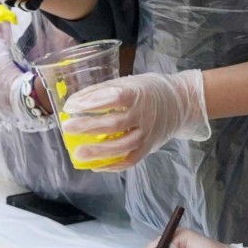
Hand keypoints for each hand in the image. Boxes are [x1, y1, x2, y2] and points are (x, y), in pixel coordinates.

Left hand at [57, 70, 209, 170]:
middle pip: (115, 124)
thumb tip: (74, 102)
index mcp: (139, 94)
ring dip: (98, 151)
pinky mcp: (149, 148)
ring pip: (122, 147)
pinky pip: (130, 160)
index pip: (113, 98)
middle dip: (88, 126)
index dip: (91, 103)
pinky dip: (112, 165)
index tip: (71, 106)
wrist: (180, 103)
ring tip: (78, 153)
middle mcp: (145, 115)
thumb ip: (102, 91)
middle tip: (67, 127)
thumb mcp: (127, 82)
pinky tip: (95, 165)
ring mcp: (148, 134)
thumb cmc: (147, 90)